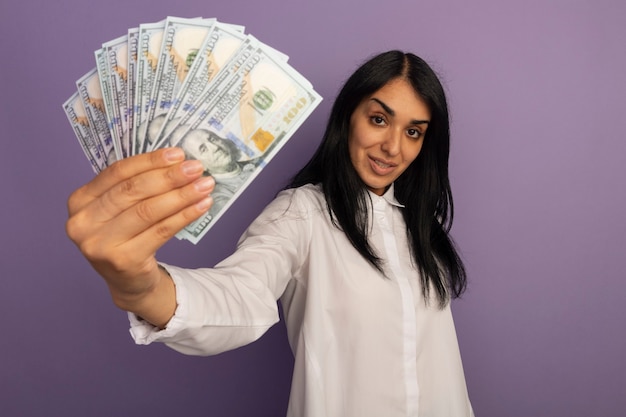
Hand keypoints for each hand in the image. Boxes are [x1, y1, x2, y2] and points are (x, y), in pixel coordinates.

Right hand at [66, 148, 213, 325]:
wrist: (128, 282)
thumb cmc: (126, 236)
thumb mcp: (119, 209)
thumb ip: (135, 185)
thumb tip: (177, 161)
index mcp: (80, 201)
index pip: (117, 172)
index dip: (150, 161)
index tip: (178, 154)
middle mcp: (83, 223)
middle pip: (133, 191)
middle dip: (169, 176)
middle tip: (196, 167)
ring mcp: (100, 244)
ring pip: (148, 211)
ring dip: (181, 195)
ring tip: (205, 185)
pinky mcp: (123, 261)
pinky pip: (161, 231)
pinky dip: (184, 216)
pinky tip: (202, 205)